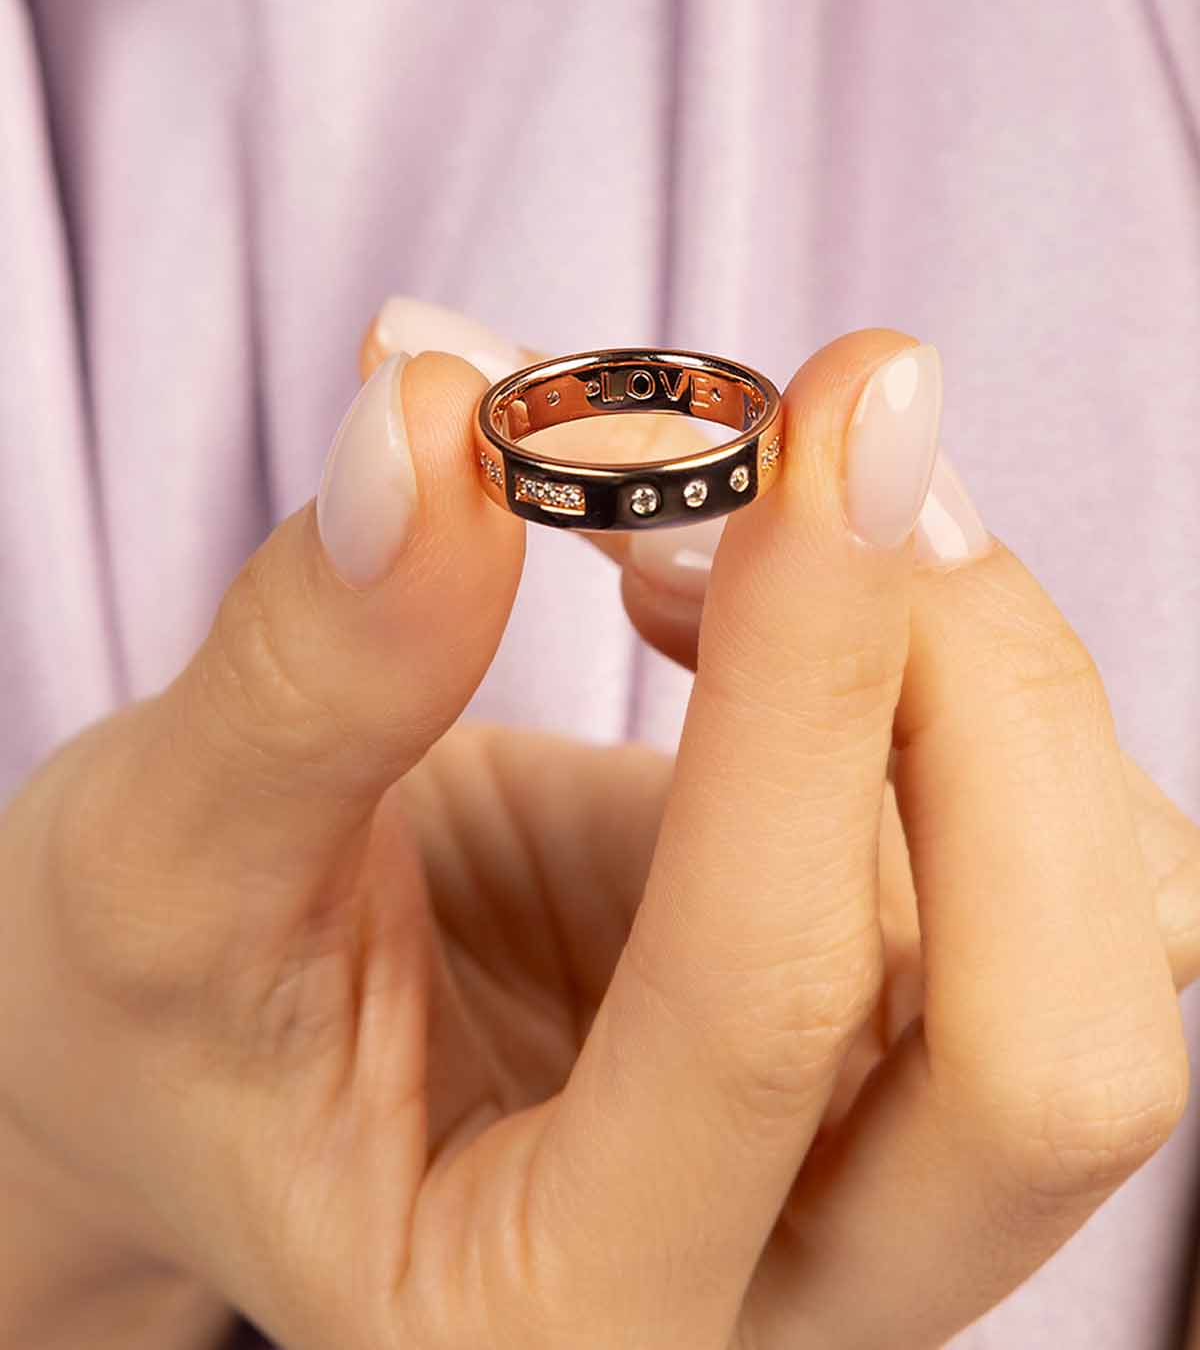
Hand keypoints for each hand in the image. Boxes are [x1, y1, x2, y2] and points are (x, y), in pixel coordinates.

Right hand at [0, 325, 1191, 1349]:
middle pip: (1058, 1052)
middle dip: (977, 702)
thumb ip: (310, 670)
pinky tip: (750, 597)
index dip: (804, 692)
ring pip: (1119, 921)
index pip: (765, 1015)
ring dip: (970, 650)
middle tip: (822, 464)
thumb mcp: (162, 858)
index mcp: (559, 1321)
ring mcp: (883, 1157)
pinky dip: (953, 652)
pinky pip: (1071, 829)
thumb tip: (436, 421)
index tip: (811, 425)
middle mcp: (778, 1283)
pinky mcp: (918, 1012)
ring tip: (717, 530)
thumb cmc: (168, 994)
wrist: (223, 1033)